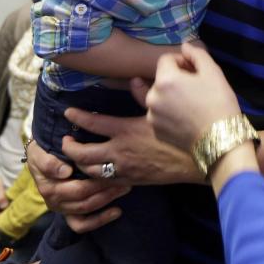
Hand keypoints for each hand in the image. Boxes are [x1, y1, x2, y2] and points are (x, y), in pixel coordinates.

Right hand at [26, 139, 129, 232]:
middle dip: (105, 187)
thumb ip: (48, 162)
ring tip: (125, 187)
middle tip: (124, 176)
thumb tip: (65, 172)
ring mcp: (62, 208)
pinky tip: (117, 211)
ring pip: (86, 208)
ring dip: (107, 199)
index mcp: (48, 185)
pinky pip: (82, 224)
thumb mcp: (40, 153)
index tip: (111, 174)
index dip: (93, 182)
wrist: (42, 158)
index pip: (73, 187)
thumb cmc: (44, 152)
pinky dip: (99, 220)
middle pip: (83, 197)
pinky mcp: (69, 214)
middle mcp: (54, 199)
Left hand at [60, 105, 201, 186]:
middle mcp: (119, 151)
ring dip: (79, 163)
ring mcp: (123, 168)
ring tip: (78, 157)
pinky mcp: (131, 181)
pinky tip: (97, 171)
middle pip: (81, 153)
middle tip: (67, 140)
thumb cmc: (181, 132)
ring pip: (89, 170)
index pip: (92, 123)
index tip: (69, 112)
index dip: (77, 116)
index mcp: (125, 130)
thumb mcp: (162, 110)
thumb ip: (143, 95)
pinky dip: (96, 177)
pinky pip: (105, 182)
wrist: (196, 160)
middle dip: (69, 147)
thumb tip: (133, 80)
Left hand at [146, 42, 240, 151]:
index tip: (196, 70)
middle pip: (161, 79)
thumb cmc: (219, 102)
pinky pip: (160, 115)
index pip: (166, 59)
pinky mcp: (156, 132)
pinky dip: (170, 113)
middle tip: (197, 88)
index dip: (182, 61)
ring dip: (171, 96)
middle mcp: (152, 97)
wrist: (220, 140)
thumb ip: (197, 54)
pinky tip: (187, 118)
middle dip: (176, 79)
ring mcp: (152, 117)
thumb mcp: (213, 72)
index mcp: (165, 80)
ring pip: (160, 98)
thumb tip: (185, 46)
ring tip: (192, 104)